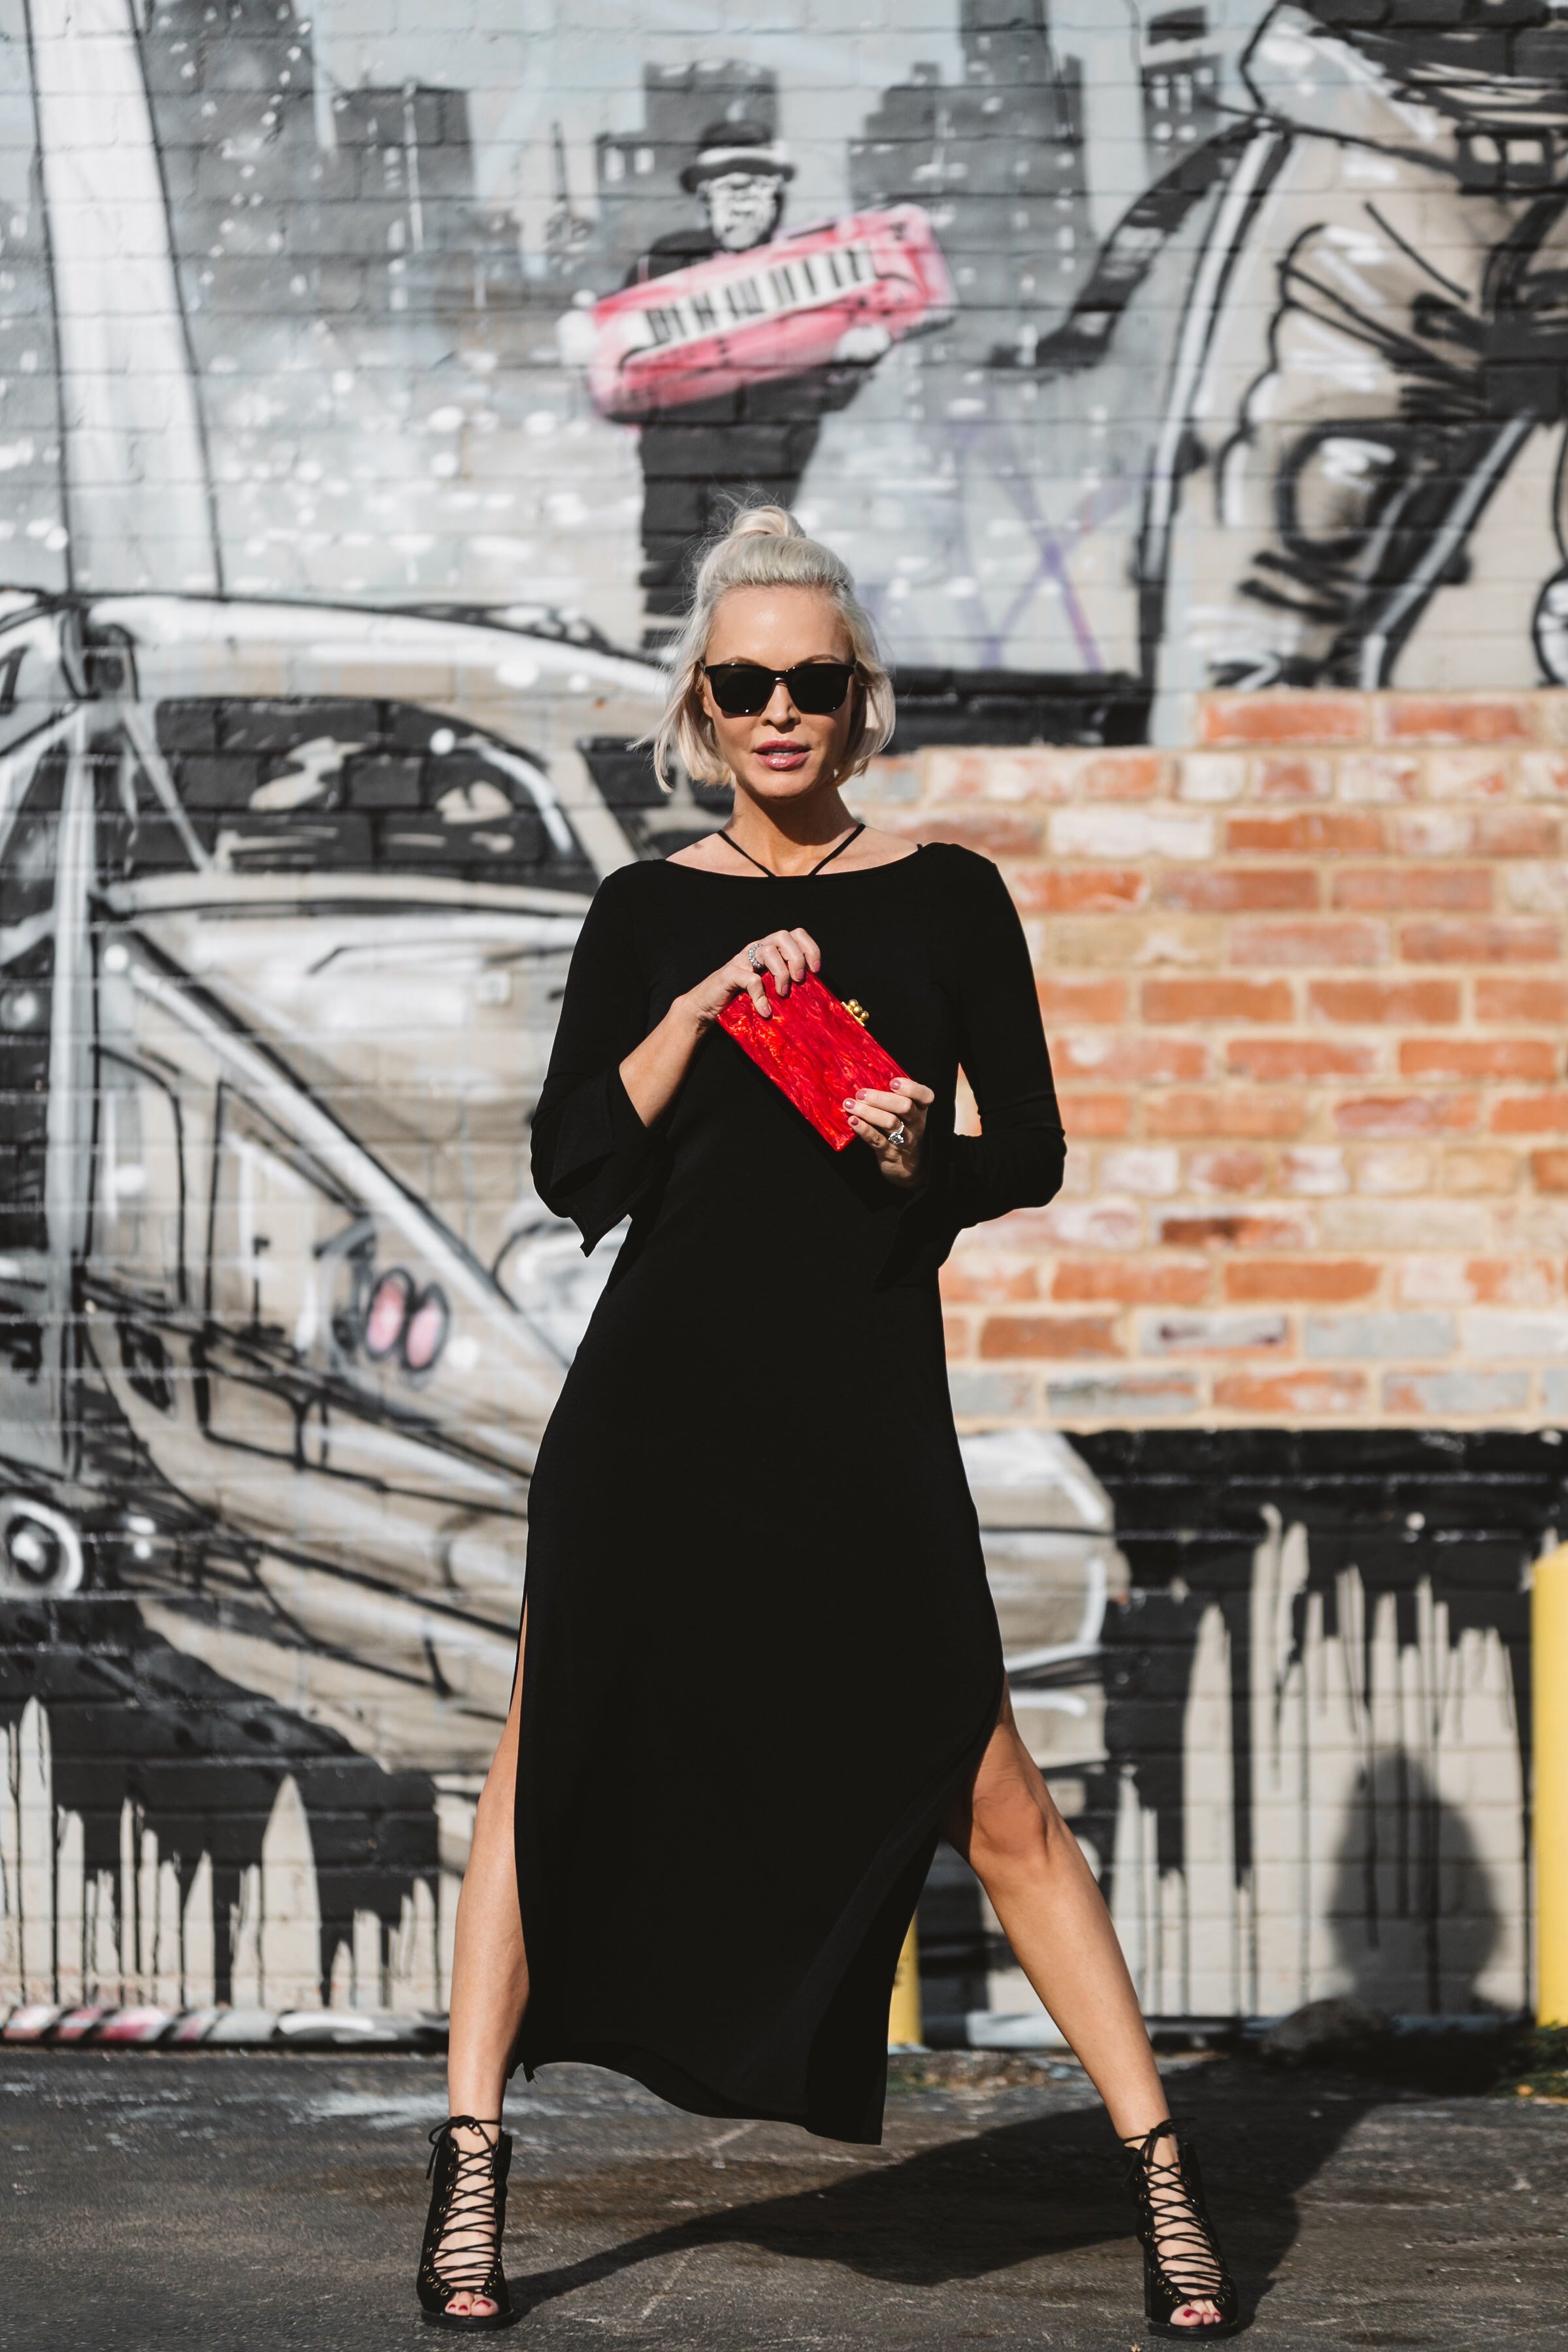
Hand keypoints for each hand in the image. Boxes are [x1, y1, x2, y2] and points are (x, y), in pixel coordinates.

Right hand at [683, 927, 820, 1025]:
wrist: (707, 1007)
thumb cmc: (742, 999)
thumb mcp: (769, 990)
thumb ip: (786, 985)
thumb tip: (814, 994)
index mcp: (770, 950)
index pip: (795, 935)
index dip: (810, 948)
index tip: (816, 970)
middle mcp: (757, 949)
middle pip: (783, 936)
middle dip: (796, 957)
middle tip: (799, 980)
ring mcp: (742, 960)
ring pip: (767, 951)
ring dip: (781, 973)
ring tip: (783, 994)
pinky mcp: (730, 974)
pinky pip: (750, 978)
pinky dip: (761, 995)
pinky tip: (765, 1010)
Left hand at [843, 1079, 934, 1187]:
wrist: (909, 1167)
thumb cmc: (902, 1131)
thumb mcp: (907, 1115)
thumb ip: (894, 1098)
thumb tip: (866, 1077)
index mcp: (920, 1110)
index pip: (925, 1095)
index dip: (910, 1087)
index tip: (892, 1082)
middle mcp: (915, 1123)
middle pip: (905, 1106)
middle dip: (881, 1098)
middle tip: (860, 1093)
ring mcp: (904, 1139)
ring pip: (890, 1122)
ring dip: (868, 1112)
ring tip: (850, 1104)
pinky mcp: (889, 1152)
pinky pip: (877, 1140)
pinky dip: (864, 1129)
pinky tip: (852, 1121)